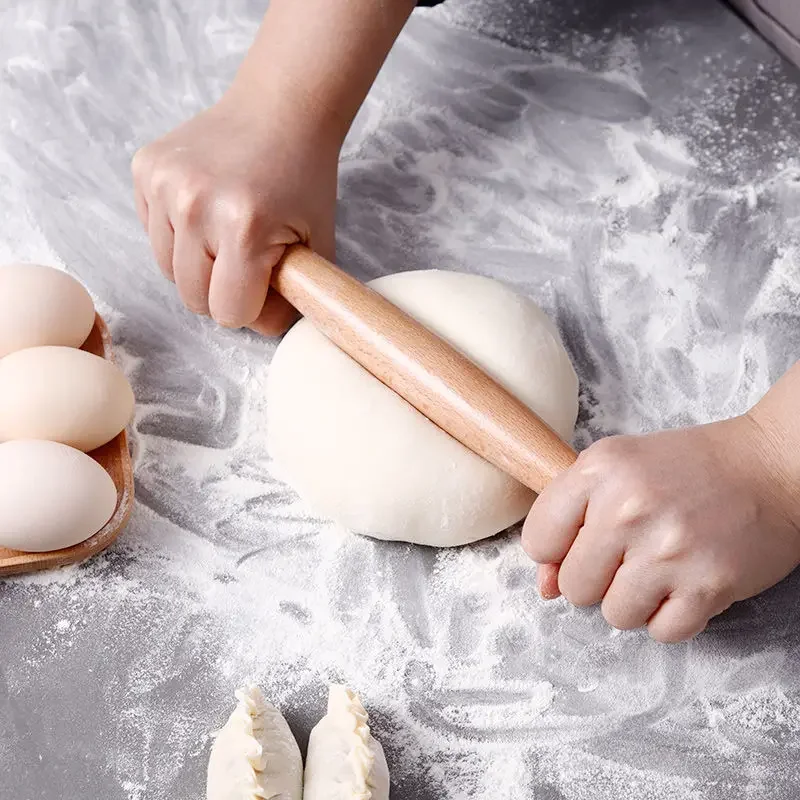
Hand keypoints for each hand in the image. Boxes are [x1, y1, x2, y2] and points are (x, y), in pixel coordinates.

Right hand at [131, 83, 339, 334]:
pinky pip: (153, 234)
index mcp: (244, 228)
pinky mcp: (145, 169)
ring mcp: (164, 184)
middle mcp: (195, 205)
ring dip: (197, 265)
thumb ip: (293, 297)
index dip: (250, 308)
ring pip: (168, 271)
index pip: (228, 313)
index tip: (264, 286)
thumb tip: (260, 330)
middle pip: (193, 299)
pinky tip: (205, 207)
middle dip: (222, 291)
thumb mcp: (317, 244)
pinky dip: (177, 234)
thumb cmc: (304, 180)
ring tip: (225, 232)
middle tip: (246, 261)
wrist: (280, 111)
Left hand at [522, 415, 799, 641]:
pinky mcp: (708, 585)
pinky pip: (662, 632)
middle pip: (573, 587)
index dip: (555, 549)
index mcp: (599, 471)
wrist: (771, 466)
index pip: (538, 540)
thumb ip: (569, 521)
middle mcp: (628, 509)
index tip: (581, 542)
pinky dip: (672, 616)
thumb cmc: (687, 467)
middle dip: (596, 577)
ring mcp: (668, 551)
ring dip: (634, 600)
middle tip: (629, 552)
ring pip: (614, 615)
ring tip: (660, 566)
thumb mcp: (617, 470)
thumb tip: (544, 586)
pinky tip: (686, 582)